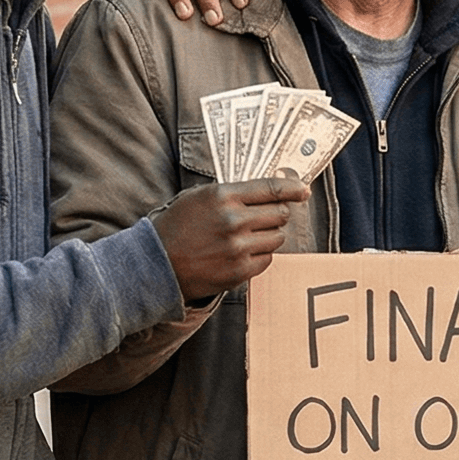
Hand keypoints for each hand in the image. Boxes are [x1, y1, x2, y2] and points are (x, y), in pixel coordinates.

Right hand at [151, 179, 307, 298]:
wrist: (155, 265)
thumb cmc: (176, 227)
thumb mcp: (198, 197)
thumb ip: (232, 192)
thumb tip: (268, 190)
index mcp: (223, 196)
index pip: (271, 189)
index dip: (292, 188)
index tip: (303, 190)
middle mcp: (234, 221)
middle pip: (280, 213)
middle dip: (277, 213)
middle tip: (265, 216)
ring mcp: (238, 248)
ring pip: (277, 237)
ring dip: (269, 235)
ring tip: (247, 236)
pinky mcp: (240, 271)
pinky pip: (268, 259)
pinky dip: (260, 254)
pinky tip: (241, 252)